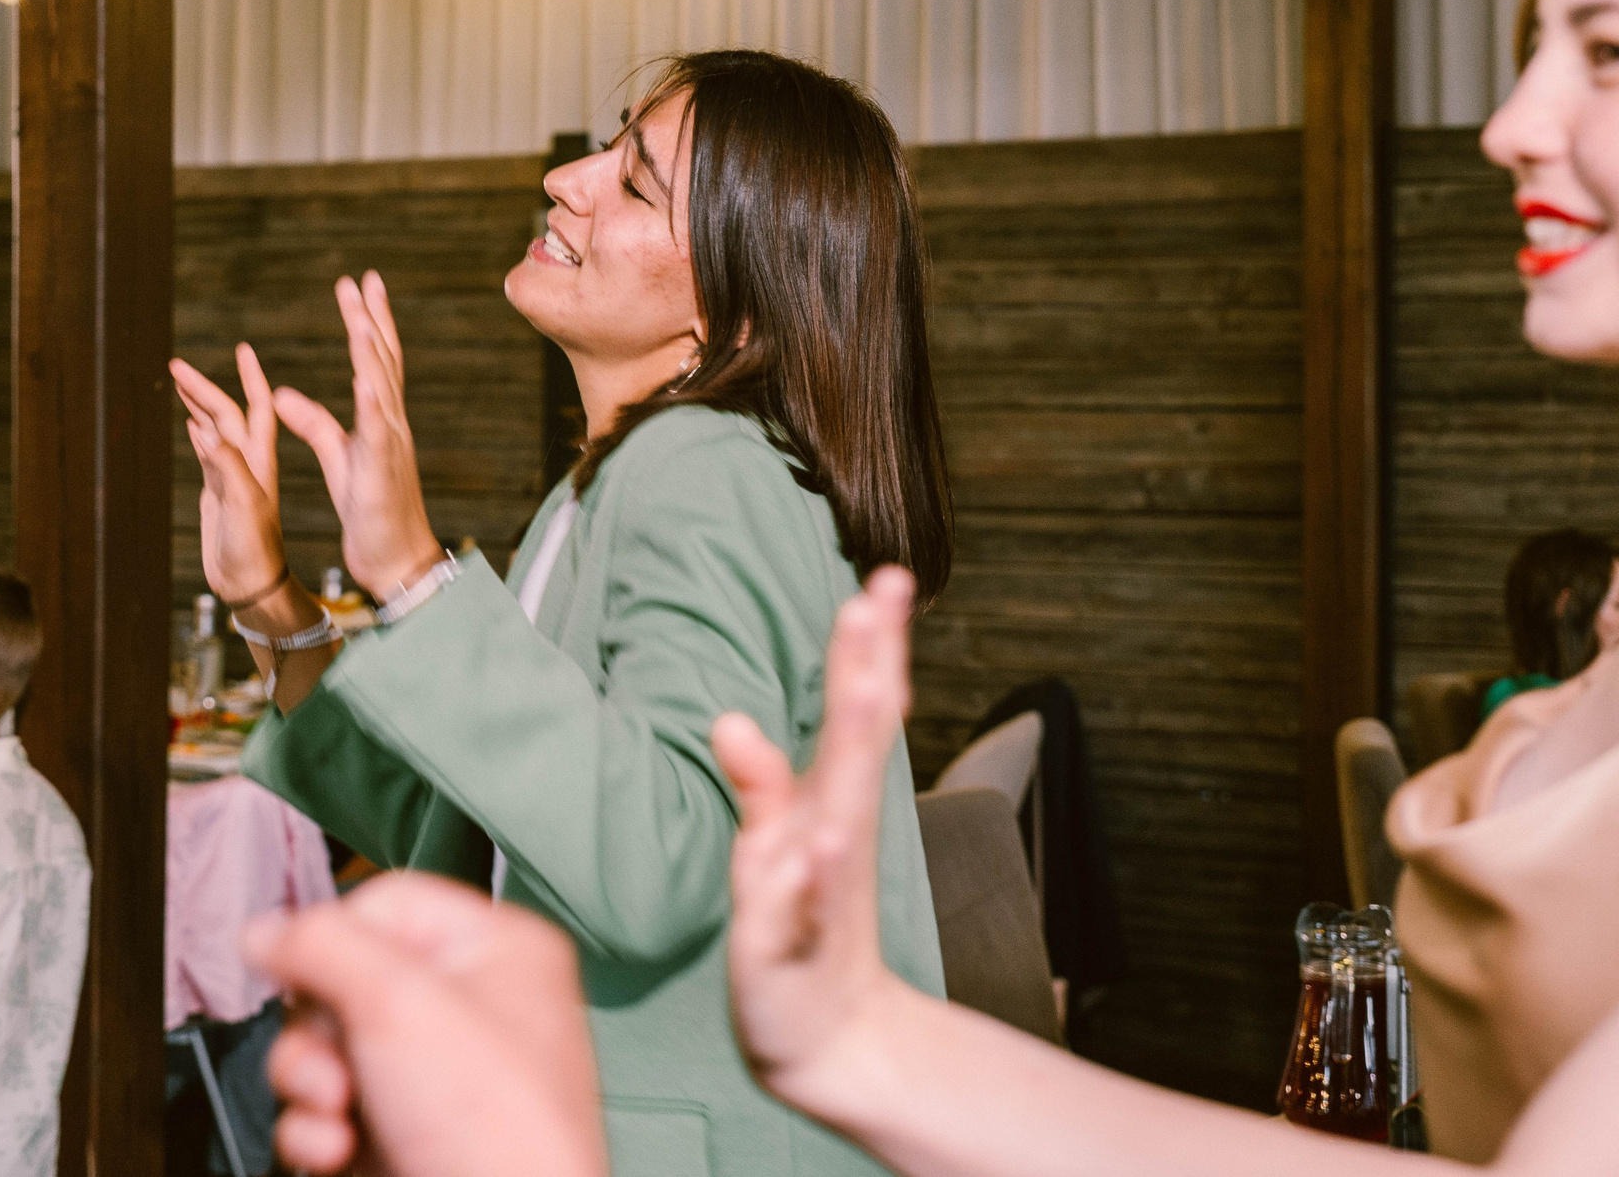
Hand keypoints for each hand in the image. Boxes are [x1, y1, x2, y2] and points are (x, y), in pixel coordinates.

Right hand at [170, 345, 290, 608]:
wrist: (253, 585)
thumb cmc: (254, 549)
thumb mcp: (243, 505)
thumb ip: (228, 467)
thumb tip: (207, 428)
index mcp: (258, 460)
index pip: (258, 408)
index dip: (252, 378)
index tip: (243, 349)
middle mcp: (248, 463)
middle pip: (226, 414)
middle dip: (204, 387)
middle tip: (176, 364)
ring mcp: (233, 476)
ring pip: (215, 430)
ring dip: (199, 404)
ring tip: (179, 381)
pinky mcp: (219, 493)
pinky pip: (208, 453)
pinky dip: (198, 433)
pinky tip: (191, 421)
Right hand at [244, 873, 605, 1176]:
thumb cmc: (499, 1130)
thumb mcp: (399, 1002)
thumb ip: (322, 946)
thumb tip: (265, 930)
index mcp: (498, 950)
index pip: (388, 903)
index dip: (336, 939)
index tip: (305, 971)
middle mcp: (471, 1008)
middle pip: (345, 979)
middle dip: (317, 1028)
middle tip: (333, 1062)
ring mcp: (436, 1078)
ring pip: (328, 1048)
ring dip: (309, 1082)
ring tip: (334, 1111)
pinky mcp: (403, 1135)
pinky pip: (331, 1111)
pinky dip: (316, 1130)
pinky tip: (333, 1147)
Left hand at [273, 273, 441, 597]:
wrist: (397, 559)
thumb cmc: (371, 511)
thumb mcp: (336, 458)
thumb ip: (312, 422)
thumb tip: (281, 393)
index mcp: (380, 420)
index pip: (374, 361)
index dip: (368, 322)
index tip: (358, 286)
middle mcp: (391, 424)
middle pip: (382, 362)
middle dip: (372, 319)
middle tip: (362, 279)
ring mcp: (390, 446)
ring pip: (382, 389)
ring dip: (372, 352)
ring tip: (361, 316)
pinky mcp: (382, 473)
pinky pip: (377, 435)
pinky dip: (372, 406)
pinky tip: (365, 381)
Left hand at [713, 566, 918, 1112]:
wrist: (820, 1040)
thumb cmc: (796, 927)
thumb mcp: (770, 845)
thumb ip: (759, 782)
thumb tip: (729, 720)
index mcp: (832, 802)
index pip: (855, 712)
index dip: (870, 647)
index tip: (888, 578)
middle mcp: (833, 834)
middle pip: (857, 743)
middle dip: (869, 671)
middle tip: (880, 599)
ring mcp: (816, 891)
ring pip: (840, 813)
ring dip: (855, 754)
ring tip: (874, 693)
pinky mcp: (788, 948)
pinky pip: (799, 908)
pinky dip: (810, 878)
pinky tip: (817, 845)